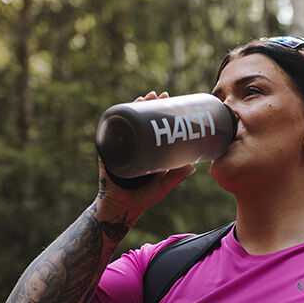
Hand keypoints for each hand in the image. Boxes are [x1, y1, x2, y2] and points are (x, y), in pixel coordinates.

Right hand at [96, 90, 194, 216]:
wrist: (122, 208)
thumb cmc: (143, 198)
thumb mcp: (162, 186)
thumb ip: (176, 176)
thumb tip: (193, 167)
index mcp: (147, 149)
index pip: (154, 124)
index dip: (160, 110)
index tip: (169, 98)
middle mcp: (135, 144)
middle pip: (141, 118)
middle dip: (149, 104)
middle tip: (159, 95)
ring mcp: (122, 146)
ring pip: (128, 122)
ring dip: (134, 107)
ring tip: (144, 98)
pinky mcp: (110, 152)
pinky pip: (111, 133)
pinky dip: (115, 120)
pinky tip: (121, 110)